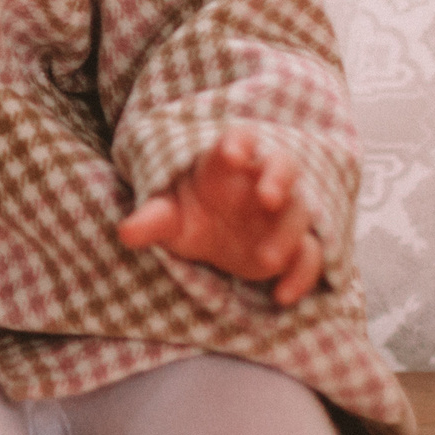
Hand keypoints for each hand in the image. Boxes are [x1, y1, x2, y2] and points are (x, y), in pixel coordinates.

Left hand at [117, 125, 324, 305]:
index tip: (231, 155)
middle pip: (283, 165)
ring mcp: (281, 213)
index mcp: (225, 165)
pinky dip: (301, 275)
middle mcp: (259, 181)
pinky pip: (309, 255)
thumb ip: (151, 220)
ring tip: (265, 260)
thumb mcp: (167, 217)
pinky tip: (281, 295)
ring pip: (299, 213)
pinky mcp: (294, 245)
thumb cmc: (188, 214)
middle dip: (279, 179)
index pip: (238, 140)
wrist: (212, 238)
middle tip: (269, 199)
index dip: (238, 143)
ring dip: (287, 235)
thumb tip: (125, 232)